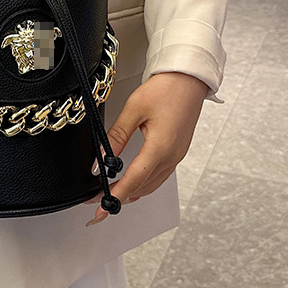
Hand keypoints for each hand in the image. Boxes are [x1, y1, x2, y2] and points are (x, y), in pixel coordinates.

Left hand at [86, 72, 208, 225]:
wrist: (189, 78)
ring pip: (152, 184)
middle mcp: (171, 156)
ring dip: (132, 192)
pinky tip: (134, 182)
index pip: (134, 180)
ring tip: (113, 194)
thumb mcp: (134, 109)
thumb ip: (116, 136)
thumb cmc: (167, 89)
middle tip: (98, 201)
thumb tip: (102, 157)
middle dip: (120, 197)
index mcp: (160, 147)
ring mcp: (176, 155)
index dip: (115, 196)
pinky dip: (144, 183)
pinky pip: (160, 176)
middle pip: (142, 187)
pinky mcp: (178, 151)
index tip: (101, 209)